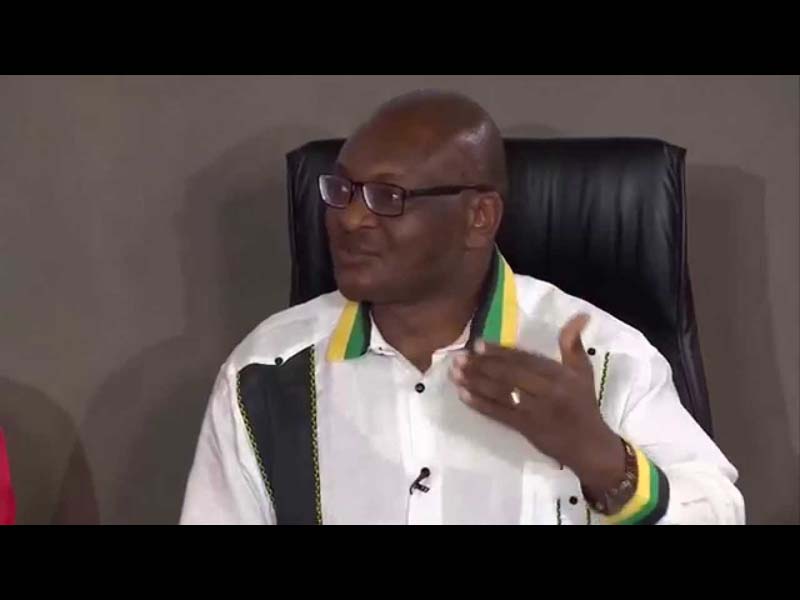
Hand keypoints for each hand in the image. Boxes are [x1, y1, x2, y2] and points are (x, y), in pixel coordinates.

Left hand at [449, 314, 624, 492]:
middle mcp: (547, 390)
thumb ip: (573, 344)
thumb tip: (579, 314)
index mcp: (559, 374)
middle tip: (458, 357)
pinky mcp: (526, 429)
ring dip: (475, 382)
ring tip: (454, 373)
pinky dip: (480, 404)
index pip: (525, 359)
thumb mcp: (583, 372)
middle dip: (481, 365)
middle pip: (509, 374)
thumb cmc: (584, 406)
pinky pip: (499, 414)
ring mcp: (535, 411)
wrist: (590, 447)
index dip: (500, 351)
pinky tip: (463, 395)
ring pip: (501, 393)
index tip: (477, 343)